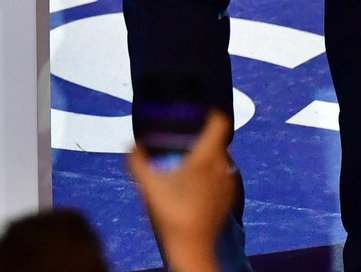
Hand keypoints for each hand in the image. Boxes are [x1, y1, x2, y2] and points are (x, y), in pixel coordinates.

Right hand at [127, 112, 233, 271]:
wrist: (191, 248)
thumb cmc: (170, 212)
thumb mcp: (148, 184)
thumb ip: (136, 160)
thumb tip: (131, 145)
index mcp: (205, 157)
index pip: (219, 122)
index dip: (210, 114)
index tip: (197, 113)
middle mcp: (222, 165)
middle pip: (216, 140)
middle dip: (200, 139)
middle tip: (182, 143)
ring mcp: (228, 182)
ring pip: (219, 158)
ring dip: (206, 158)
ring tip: (187, 165)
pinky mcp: (229, 197)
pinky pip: (221, 175)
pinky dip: (211, 174)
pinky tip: (194, 186)